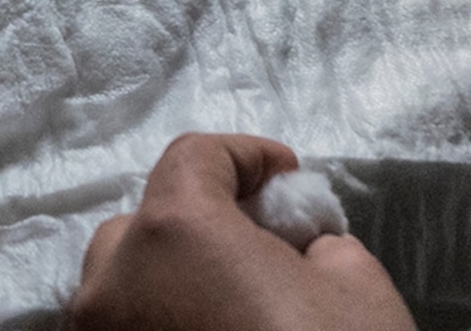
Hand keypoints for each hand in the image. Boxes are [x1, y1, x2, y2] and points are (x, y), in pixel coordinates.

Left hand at [68, 135, 412, 330]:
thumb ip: (318, 243)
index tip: (285, 176)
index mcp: (173, 233)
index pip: (194, 158)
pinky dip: (158, 329)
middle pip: (144, 225)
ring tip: (235, 308)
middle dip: (200, 226)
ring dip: (171, 284)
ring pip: (122, 290)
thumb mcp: (358, 289)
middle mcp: (112, 283)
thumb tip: (299, 247)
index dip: (246, 156)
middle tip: (262, 251)